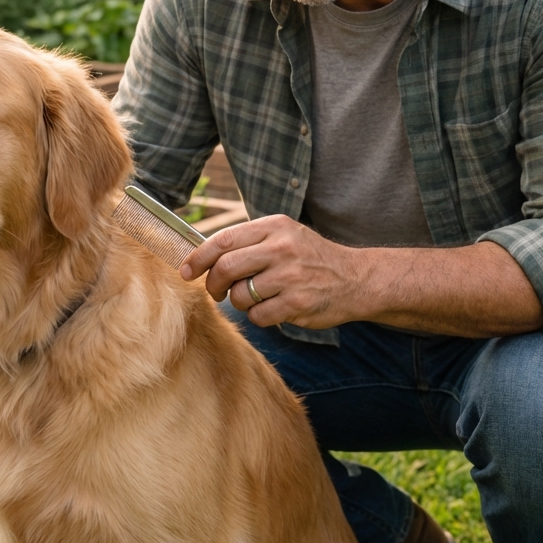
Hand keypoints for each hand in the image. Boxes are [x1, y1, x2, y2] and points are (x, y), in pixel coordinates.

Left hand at [179, 214, 364, 328]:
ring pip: (240, 295)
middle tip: (215, 292)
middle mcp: (282, 247)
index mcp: (274, 226)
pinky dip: (259, 317)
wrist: (357, 278)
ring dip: (240, 302)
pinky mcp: (298, 302)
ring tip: (256, 298)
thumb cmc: (311, 258)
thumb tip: (202, 257)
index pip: (223, 240)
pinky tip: (275, 309)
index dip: (198, 258)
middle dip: (213, 284)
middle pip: (226, 268)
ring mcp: (290, 275)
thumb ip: (249, 242)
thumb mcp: (284, 236)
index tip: (186, 271)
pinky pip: (259, 316)